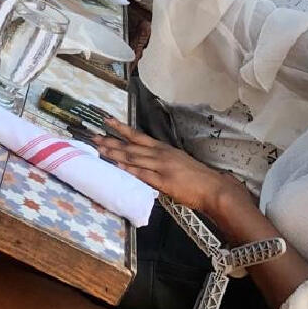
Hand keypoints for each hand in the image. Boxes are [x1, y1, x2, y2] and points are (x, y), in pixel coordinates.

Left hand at [94, 121, 253, 218]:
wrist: (213, 187)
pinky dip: (128, 168)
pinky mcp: (163, 181)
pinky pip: (142, 173)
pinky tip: (116, 164)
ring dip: (114, 152)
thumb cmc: (196, 177)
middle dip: (111, 141)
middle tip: (93, 136)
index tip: (107, 121)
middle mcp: (160, 154)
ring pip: (133, 157)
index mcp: (163, 149)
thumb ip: (160, 161)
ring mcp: (161, 167)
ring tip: (99, 148)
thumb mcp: (177, 162)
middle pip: (130, 146)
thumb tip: (144, 162)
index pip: (138, 136)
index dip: (121, 128)